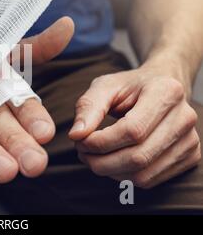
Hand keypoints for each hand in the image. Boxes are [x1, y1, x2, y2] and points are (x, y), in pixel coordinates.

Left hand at [0, 17, 74, 182]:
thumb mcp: (2, 47)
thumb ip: (34, 45)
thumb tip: (68, 25)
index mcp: (7, 96)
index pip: (27, 111)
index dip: (36, 122)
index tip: (45, 133)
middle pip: (7, 132)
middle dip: (20, 148)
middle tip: (34, 166)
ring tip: (4, 172)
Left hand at [69, 65, 200, 188]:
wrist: (161, 87)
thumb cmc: (129, 86)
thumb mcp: (105, 86)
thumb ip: (88, 107)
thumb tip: (76, 134)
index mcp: (166, 92)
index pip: (132, 130)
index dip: (101, 142)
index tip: (79, 140)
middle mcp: (184, 118)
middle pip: (138, 157)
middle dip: (101, 161)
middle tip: (81, 151)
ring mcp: (190, 140)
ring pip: (143, 174)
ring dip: (109, 172)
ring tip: (92, 156)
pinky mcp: (189, 157)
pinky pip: (149, 180)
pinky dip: (122, 176)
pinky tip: (110, 161)